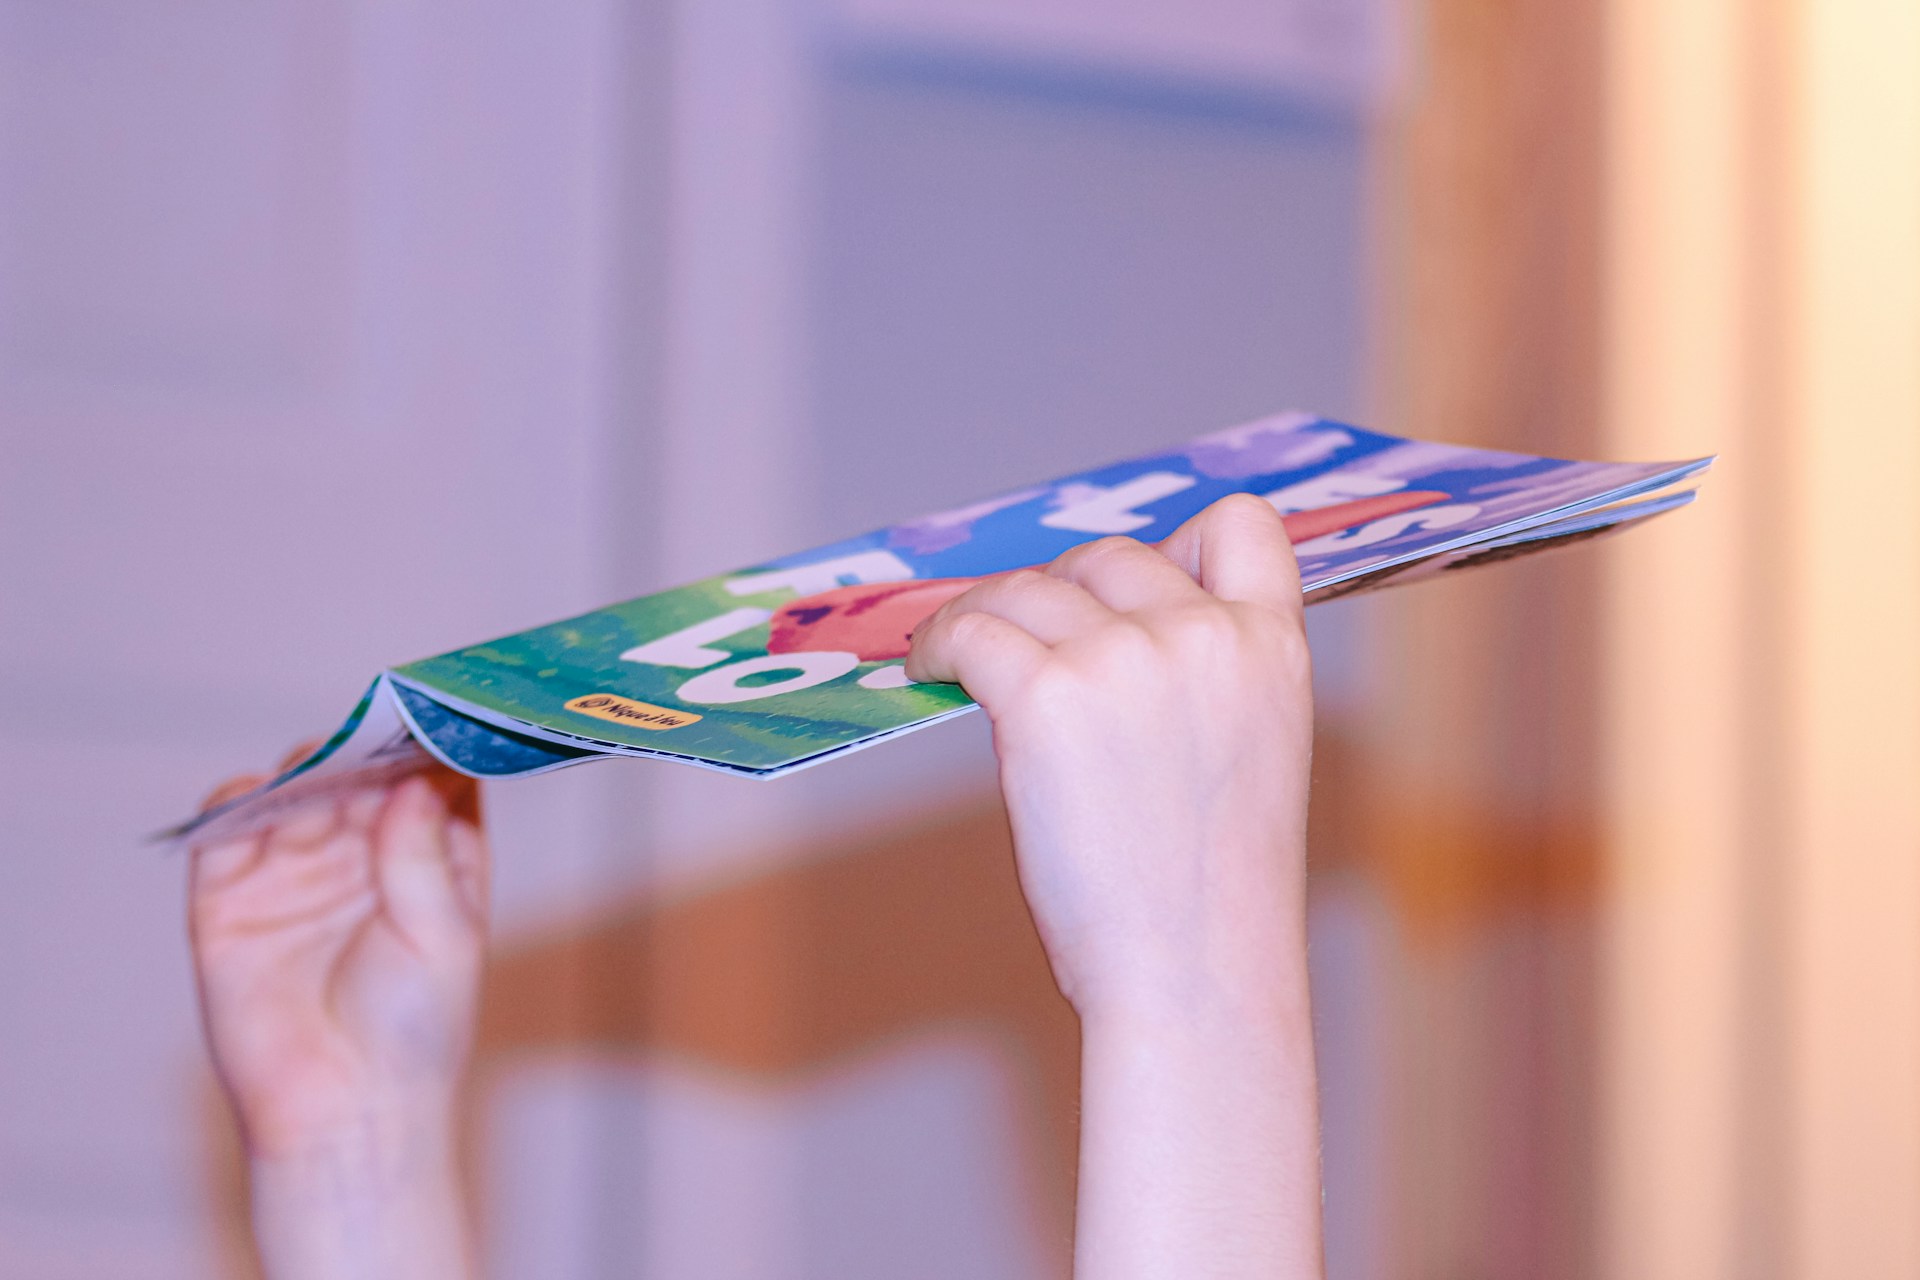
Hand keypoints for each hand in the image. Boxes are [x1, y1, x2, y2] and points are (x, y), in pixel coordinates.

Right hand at [188, 756, 486, 1279]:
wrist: (343, 1111)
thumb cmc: (414, 1030)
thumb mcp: (442, 935)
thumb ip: (424, 857)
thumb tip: (413, 782)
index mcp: (432, 856)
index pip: (431, 779)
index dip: (431, 744)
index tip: (436, 710)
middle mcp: (363, 854)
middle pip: (357, 775)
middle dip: (362, 748)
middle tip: (368, 728)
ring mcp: (296, 872)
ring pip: (294, 793)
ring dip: (303, 771)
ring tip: (317, 767)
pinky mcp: (231, 901)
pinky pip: (227, 835)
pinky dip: (235, 805)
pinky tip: (256, 796)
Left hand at [906, 493, 1321, 1279]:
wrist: (1194, 974)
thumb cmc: (1210, 894)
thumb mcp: (1246, 755)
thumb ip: (1202, 679)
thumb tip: (1099, 627)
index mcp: (1274, 648)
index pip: (1241, 525)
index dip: (1178, 540)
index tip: (1124, 589)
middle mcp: (1205, 635)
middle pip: (1109, 555)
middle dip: (1061, 592)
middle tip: (1025, 643)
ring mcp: (1125, 658)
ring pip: (1029, 589)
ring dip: (987, 614)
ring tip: (960, 651)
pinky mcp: (1047, 696)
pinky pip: (972, 631)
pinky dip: (939, 642)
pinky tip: (929, 669)